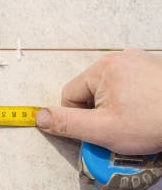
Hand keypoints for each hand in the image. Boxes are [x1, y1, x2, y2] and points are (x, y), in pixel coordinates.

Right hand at [35, 49, 161, 154]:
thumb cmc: (155, 122)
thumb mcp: (103, 130)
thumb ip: (67, 123)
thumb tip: (39, 117)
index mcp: (103, 69)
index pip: (70, 96)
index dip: (79, 119)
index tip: (98, 131)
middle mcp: (120, 59)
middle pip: (91, 92)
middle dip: (101, 114)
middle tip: (120, 130)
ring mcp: (140, 62)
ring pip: (112, 91)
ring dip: (118, 110)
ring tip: (137, 124)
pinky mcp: (156, 70)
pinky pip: (132, 88)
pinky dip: (136, 103)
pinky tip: (149, 116)